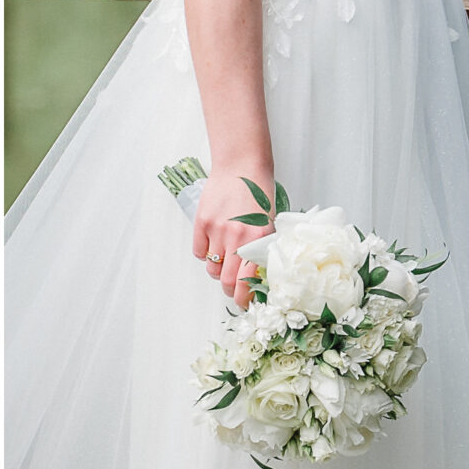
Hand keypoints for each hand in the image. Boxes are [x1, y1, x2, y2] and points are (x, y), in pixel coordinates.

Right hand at [193, 164, 274, 305]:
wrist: (242, 165)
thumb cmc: (259, 192)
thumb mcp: (270, 223)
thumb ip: (262, 249)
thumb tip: (257, 277)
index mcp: (259, 241)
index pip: (246, 284)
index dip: (242, 299)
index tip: (243, 303)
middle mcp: (237, 239)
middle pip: (225, 281)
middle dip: (229, 290)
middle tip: (232, 288)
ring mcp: (218, 231)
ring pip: (211, 268)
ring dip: (217, 269)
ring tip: (224, 258)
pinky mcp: (202, 222)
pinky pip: (199, 252)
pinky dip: (205, 253)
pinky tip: (213, 243)